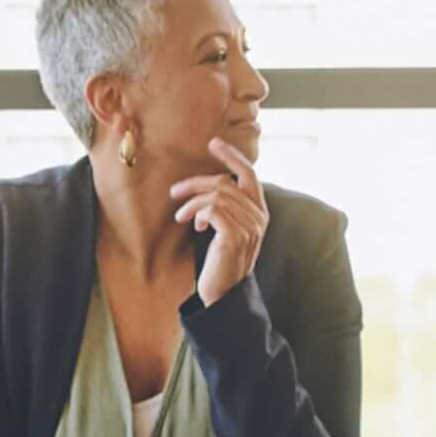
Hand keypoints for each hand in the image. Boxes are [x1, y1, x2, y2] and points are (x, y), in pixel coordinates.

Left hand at [169, 139, 268, 303]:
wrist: (224, 293)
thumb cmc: (221, 261)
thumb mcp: (228, 230)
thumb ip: (227, 208)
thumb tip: (208, 186)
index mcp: (260, 213)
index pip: (249, 175)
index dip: (231, 156)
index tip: (213, 143)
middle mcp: (258, 217)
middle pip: (225, 182)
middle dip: (196, 183)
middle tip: (175, 192)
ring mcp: (249, 226)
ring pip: (216, 194)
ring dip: (192, 202)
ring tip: (181, 215)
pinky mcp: (234, 235)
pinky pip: (212, 209)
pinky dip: (197, 212)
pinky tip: (194, 225)